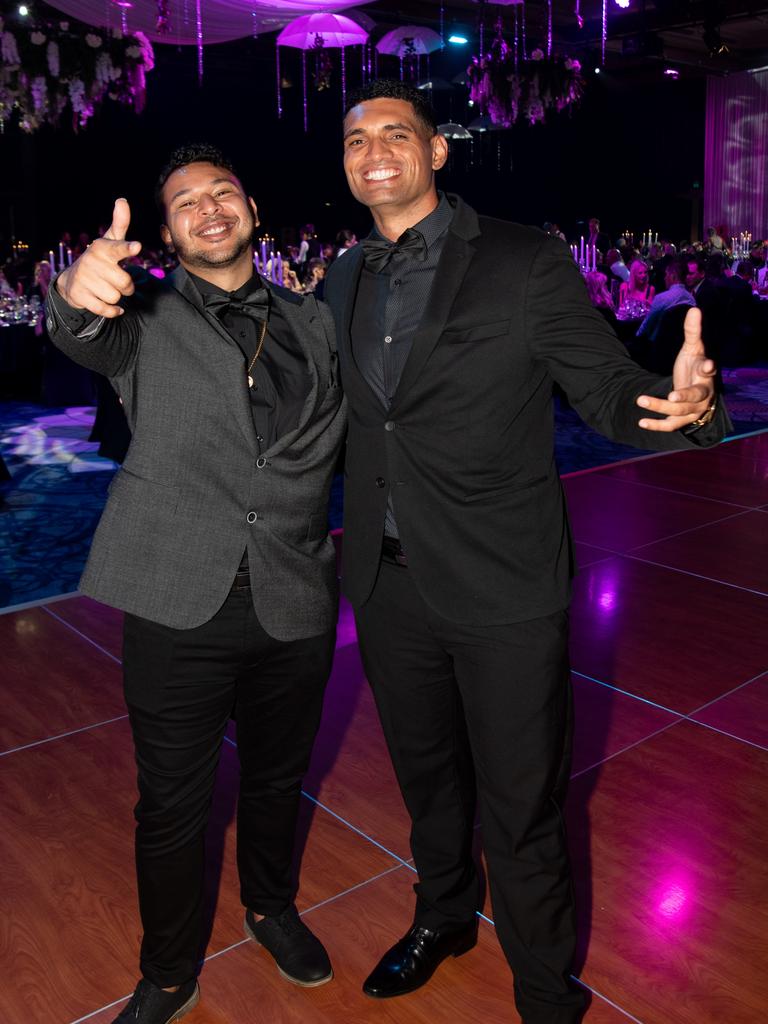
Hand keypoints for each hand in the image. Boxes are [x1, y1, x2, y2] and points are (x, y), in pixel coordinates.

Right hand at [55, 199, 141, 317]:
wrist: (73, 281)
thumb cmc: (100, 260)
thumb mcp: (110, 242)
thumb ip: (120, 224)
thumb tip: (122, 200)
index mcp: (103, 248)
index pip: (118, 248)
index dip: (128, 248)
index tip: (137, 247)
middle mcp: (92, 262)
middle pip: (125, 283)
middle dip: (127, 286)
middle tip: (117, 280)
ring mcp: (84, 279)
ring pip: (116, 297)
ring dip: (117, 297)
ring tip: (107, 288)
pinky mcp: (80, 296)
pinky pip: (106, 309)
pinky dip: (112, 310)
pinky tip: (110, 305)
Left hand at [636, 307, 716, 431]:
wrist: (698, 390)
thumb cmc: (694, 367)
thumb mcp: (693, 349)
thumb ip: (692, 332)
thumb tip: (694, 309)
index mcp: (707, 375)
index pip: (710, 371)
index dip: (709, 367)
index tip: (708, 365)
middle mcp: (703, 395)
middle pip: (694, 397)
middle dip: (683, 396)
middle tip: (670, 395)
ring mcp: (693, 410)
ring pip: (679, 412)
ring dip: (660, 407)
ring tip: (641, 399)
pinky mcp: (681, 419)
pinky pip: (670, 425)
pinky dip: (656, 425)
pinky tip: (641, 422)